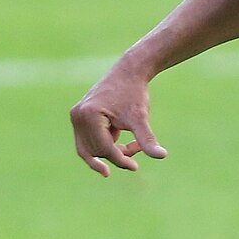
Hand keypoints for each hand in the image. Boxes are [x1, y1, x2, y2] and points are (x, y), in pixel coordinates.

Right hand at [69, 57, 168, 175]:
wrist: (128, 72)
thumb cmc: (134, 93)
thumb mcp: (140, 118)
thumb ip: (147, 139)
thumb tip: (162, 155)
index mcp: (89, 115)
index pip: (104, 149)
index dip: (121, 160)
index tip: (135, 166)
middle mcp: (78, 116)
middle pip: (97, 151)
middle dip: (118, 153)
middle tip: (137, 146)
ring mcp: (76, 116)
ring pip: (92, 149)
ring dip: (112, 150)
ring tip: (132, 143)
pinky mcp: (79, 117)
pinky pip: (90, 142)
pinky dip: (106, 144)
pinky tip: (121, 135)